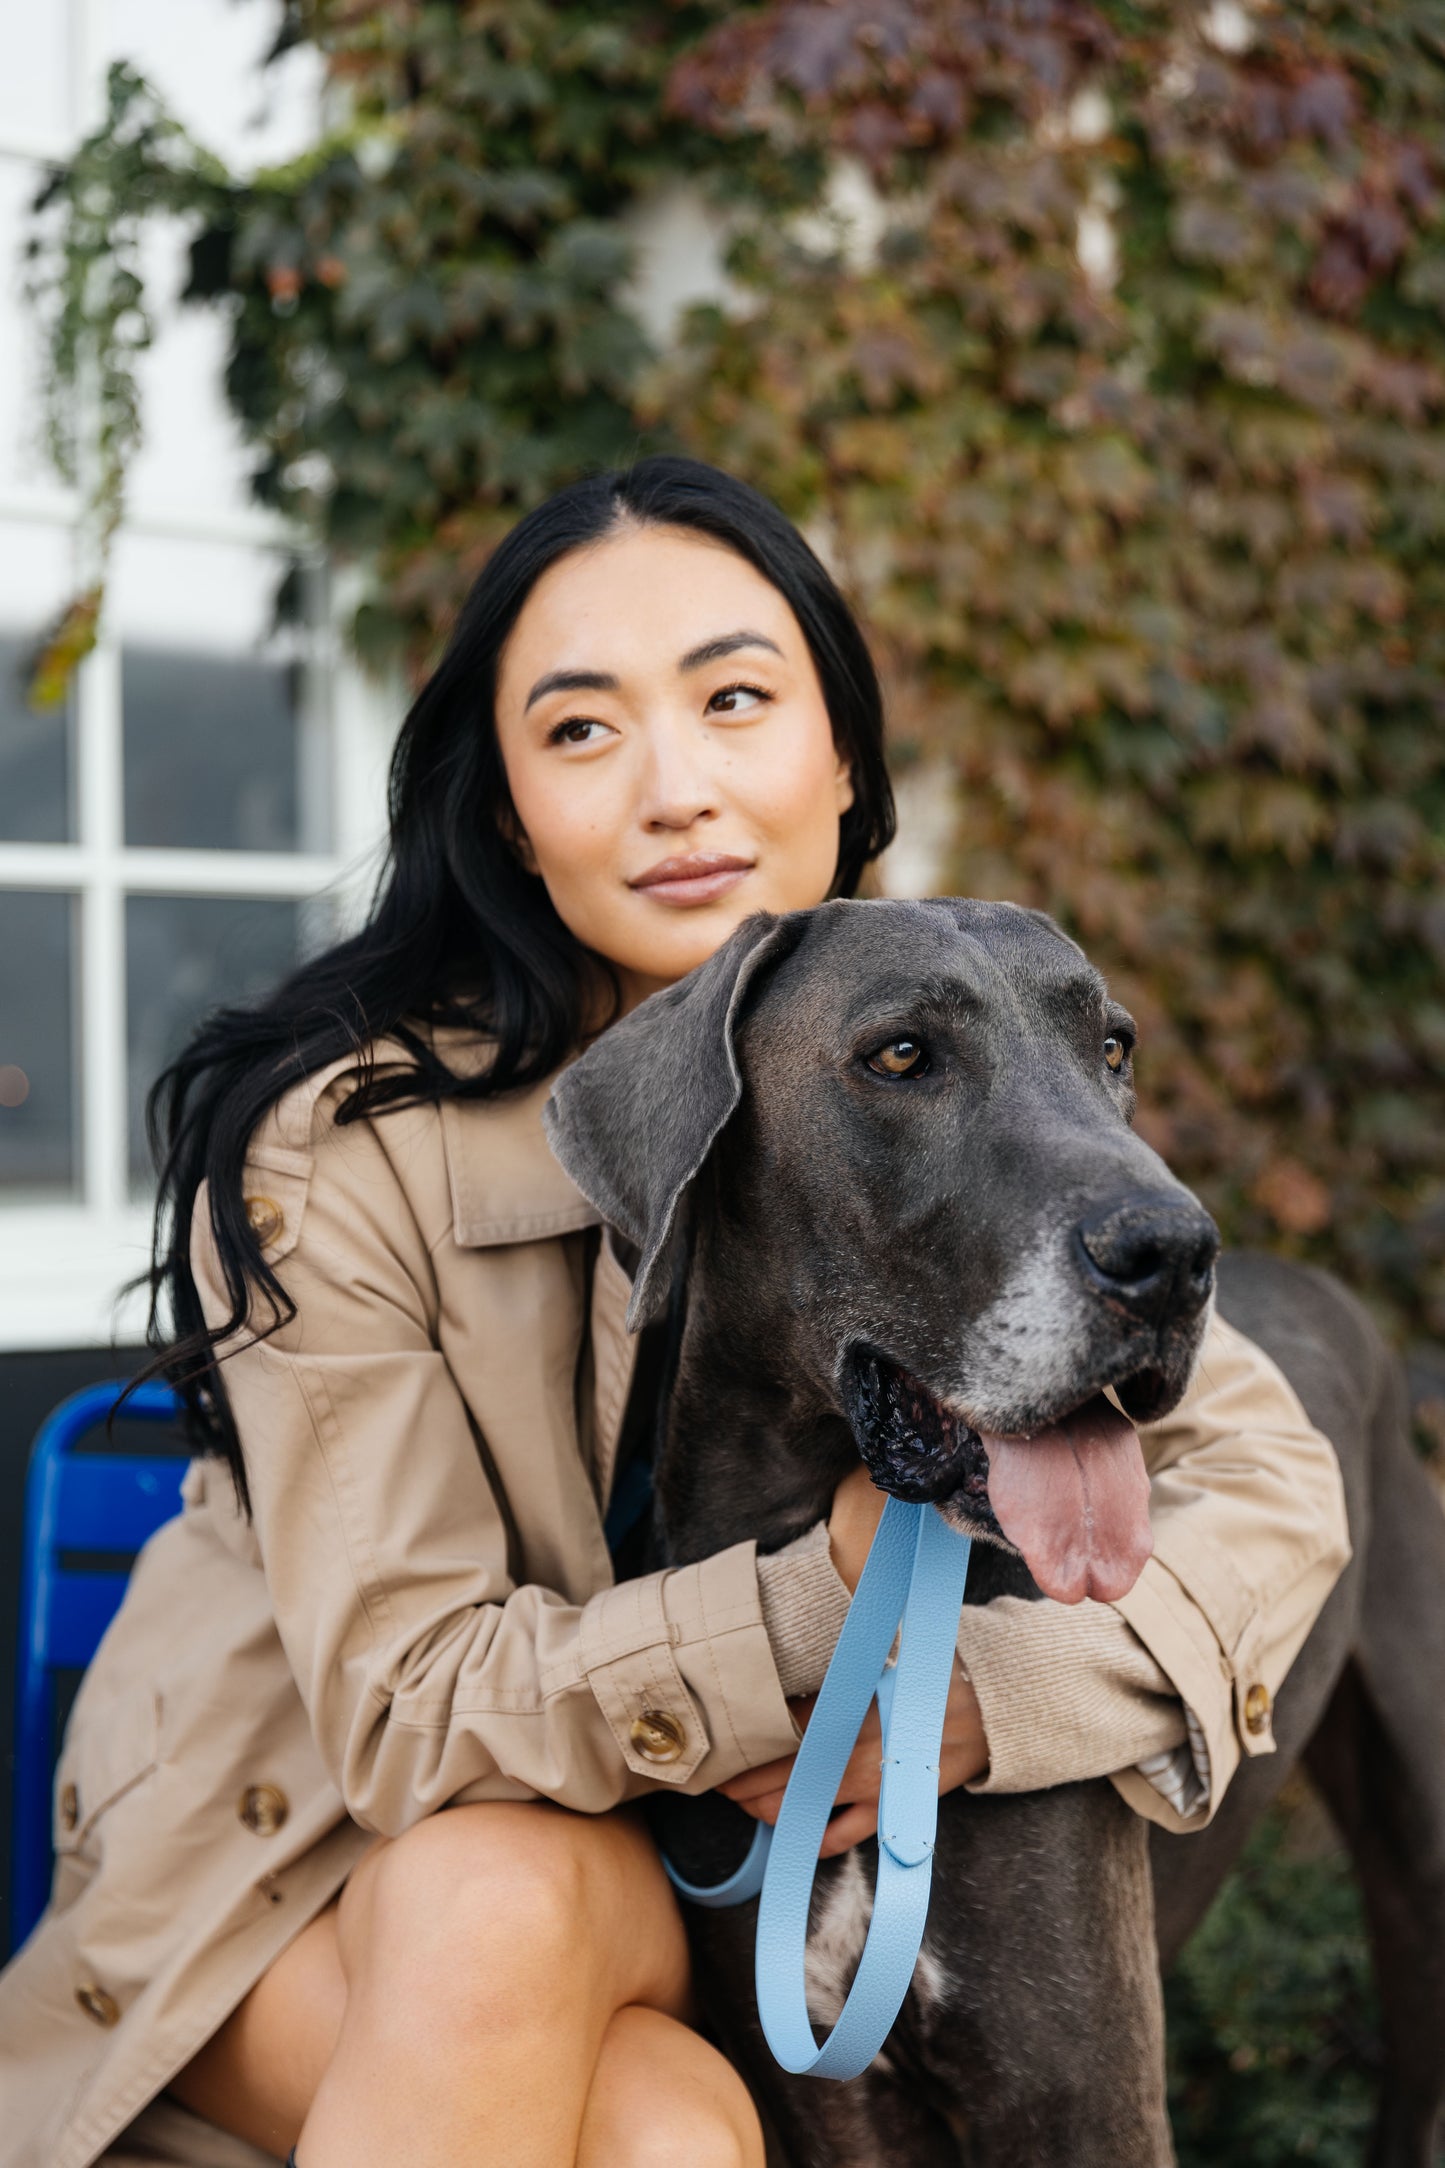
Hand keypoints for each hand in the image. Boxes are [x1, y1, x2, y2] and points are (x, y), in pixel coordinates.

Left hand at [722, 1465, 988, 1855]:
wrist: (986, 1707)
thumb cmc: (926, 1674)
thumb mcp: (875, 1659)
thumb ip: (831, 1669)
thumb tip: (782, 1667)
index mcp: (844, 1705)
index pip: (776, 1734)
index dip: (742, 1750)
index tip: (719, 1753)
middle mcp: (850, 1749)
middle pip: (776, 1777)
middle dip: (741, 1787)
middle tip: (721, 1786)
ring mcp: (870, 1784)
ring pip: (800, 1810)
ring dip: (766, 1812)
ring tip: (748, 1805)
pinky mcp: (892, 1810)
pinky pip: (842, 1836)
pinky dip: (813, 1840)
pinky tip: (797, 1835)